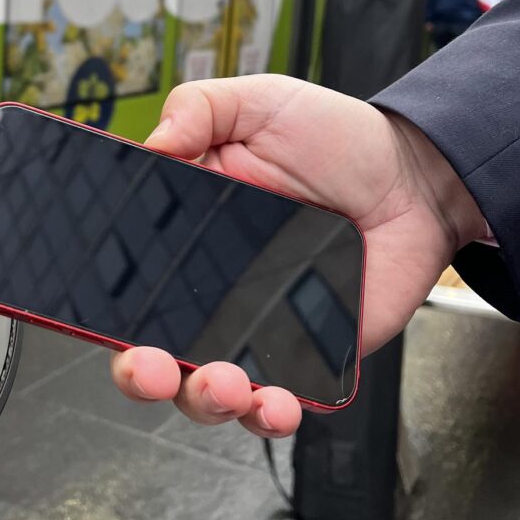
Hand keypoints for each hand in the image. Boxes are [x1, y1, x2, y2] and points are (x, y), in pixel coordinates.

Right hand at [111, 75, 485, 436]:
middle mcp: (210, 293)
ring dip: (206, 400)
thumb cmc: (335, 141)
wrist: (413, 177)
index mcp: (184, 239)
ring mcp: (255, 328)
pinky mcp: (303, 356)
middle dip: (143, 374)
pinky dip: (270, 415)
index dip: (106, 310)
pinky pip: (276, 400)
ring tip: (226, 385)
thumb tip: (152, 142)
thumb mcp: (260, 104)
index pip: (127, 285)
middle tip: (153, 368)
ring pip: (208, 392)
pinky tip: (275, 405)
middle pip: (154, 352)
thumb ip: (200, 109)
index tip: (105, 316)